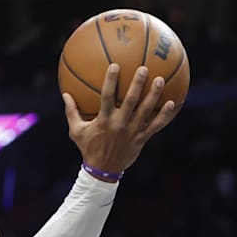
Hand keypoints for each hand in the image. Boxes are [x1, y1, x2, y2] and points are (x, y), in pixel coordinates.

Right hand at [63, 64, 178, 173]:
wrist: (102, 171)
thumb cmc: (88, 148)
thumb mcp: (76, 131)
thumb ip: (71, 112)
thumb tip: (64, 94)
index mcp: (104, 120)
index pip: (107, 97)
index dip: (111, 81)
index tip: (115, 65)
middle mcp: (119, 124)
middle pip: (131, 101)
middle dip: (138, 84)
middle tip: (144, 68)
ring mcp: (132, 132)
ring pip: (146, 111)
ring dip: (154, 95)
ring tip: (160, 80)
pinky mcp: (141, 139)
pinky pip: (155, 125)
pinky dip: (164, 115)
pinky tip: (172, 103)